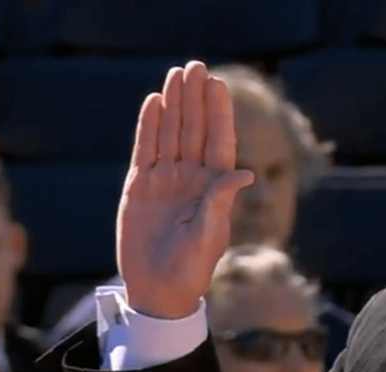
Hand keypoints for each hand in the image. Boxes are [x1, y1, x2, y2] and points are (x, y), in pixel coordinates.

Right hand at [118, 61, 254, 318]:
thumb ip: (220, 202)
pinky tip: (154, 102)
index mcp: (214, 189)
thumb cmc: (190, 269)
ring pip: (171, 134)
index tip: (218, 84)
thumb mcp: (209, 236)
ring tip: (176, 74)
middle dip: (196, 99)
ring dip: (174, 105)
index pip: (218, 142)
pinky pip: (146, 149)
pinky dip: (149, 126)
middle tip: (195, 66)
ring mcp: (166, 181)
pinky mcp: (141, 187)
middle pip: (194, 130)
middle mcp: (192, 179)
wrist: (158, 290)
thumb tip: (244, 172)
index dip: (218, 113)